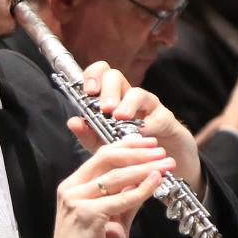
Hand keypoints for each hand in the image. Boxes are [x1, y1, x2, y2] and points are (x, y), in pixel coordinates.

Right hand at [52, 134, 174, 237]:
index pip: (102, 156)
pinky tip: (155, 181)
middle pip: (107, 158)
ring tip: (165, 164)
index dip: (127, 146)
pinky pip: (120, 198)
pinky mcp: (86, 214)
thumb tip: (144, 181)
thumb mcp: (111, 219)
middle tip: (161, 151)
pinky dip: (141, 189)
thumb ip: (124, 200)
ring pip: (116, 176)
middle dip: (137, 152)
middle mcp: (72, 188)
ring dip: (145, 167)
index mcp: (75, 185)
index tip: (148, 142)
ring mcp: (77, 200)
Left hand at [79, 60, 201, 185]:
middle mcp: (126, 96)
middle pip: (115, 77)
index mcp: (109, 97)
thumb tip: (72, 121)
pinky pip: (157, 116)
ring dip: (127, 104)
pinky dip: (149, 124)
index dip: (93, 76)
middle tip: (105, 108)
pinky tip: (142, 133)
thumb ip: (87, 134)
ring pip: (137, 93)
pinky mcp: (164, 119)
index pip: (99, 74)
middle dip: (108, 90)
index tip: (89, 91)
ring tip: (120, 117)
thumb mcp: (102, 144)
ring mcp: (147, 106)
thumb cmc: (128, 148)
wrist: (156, 163)